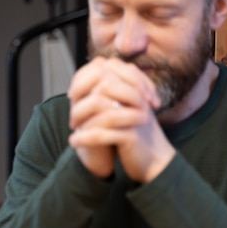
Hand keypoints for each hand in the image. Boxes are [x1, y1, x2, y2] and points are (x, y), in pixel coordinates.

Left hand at [67, 57, 174, 182]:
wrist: (154, 159)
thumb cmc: (133, 131)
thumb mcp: (121, 107)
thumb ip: (106, 91)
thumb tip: (80, 76)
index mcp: (134, 86)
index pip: (103, 68)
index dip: (83, 80)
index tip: (73, 95)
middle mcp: (137, 96)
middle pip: (103, 84)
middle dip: (83, 96)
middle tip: (73, 114)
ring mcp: (135, 114)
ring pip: (99, 104)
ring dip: (79, 117)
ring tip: (72, 129)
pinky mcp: (132, 135)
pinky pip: (102, 134)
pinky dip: (84, 138)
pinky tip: (74, 141)